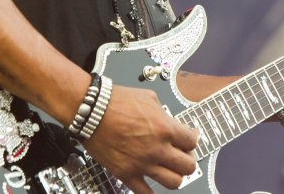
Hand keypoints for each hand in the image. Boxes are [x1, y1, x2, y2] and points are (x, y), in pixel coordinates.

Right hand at [83, 84, 198, 193]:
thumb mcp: (150, 98)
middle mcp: (157, 149)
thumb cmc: (116, 101)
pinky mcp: (126, 174)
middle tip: (181, 155)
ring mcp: (142, 164)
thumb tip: (169, 122)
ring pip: (174, 182)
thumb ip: (164, 115)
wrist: (91, 111)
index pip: (192, 142)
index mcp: (165, 128)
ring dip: (175, 176)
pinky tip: (153, 187)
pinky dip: (151, 193)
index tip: (189, 139)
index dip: (192, 140)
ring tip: (169, 169)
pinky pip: (145, 193)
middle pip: (188, 166)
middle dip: (188, 160)